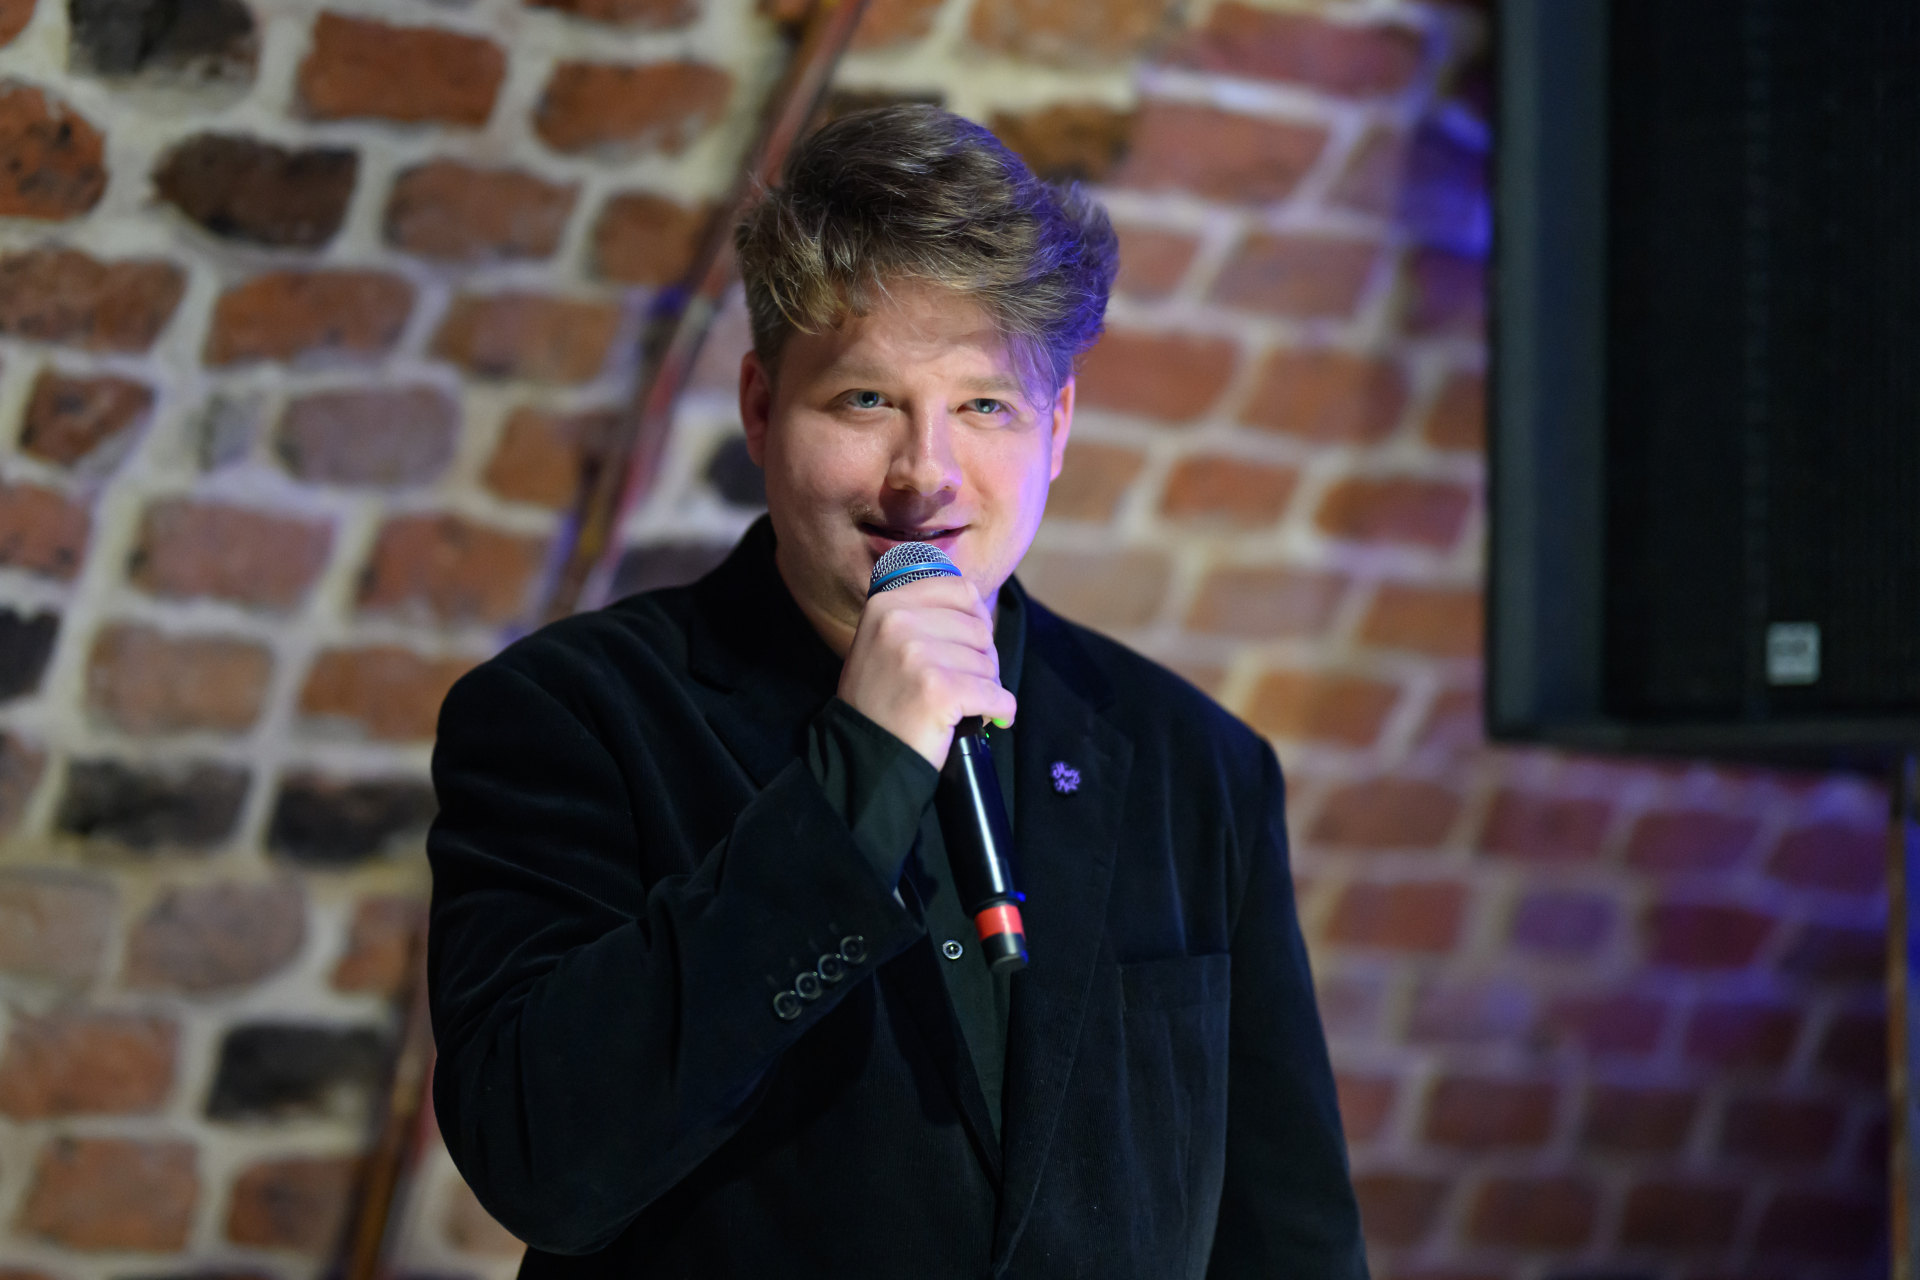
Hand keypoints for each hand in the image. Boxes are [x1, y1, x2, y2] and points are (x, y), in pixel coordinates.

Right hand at [837, 575, 1017, 768]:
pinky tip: (991, 720)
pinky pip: (995, 695)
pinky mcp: (938, 691)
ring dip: (986, 688)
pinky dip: (1000, 711)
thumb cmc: (881, 699)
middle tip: (965, 686)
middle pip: (979, 629)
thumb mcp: (883, 641)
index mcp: (886, 604)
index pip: (961, 590)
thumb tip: (976, 603)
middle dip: (982, 660)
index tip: (972, 645)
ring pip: (988, 663)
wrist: (862, 753)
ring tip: (963, 706)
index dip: (977, 619)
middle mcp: (898, 623)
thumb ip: (920, 615)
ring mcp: (917, 656)